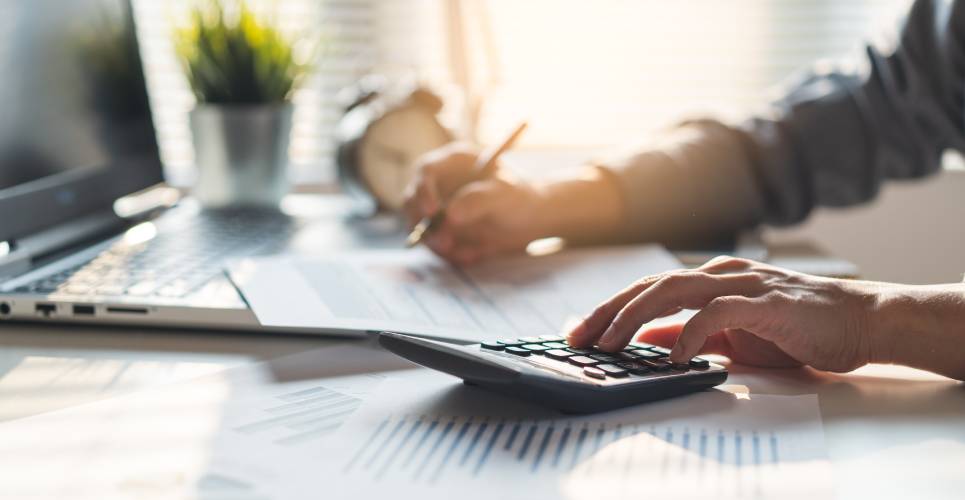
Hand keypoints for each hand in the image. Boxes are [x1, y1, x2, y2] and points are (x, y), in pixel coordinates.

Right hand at [402, 143, 549, 264]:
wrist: (529, 221)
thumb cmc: (519, 199)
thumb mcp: (504, 196)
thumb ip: (478, 201)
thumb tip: (450, 214)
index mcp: (454, 162)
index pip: (426, 170)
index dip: (424, 191)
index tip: (433, 214)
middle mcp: (439, 182)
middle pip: (412, 201)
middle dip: (426, 226)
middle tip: (446, 244)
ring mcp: (437, 206)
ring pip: (421, 227)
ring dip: (439, 245)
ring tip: (471, 253)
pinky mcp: (440, 228)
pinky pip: (433, 244)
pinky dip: (450, 254)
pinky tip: (474, 254)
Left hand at [566, 256, 883, 371]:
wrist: (859, 322)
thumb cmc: (796, 328)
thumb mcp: (732, 335)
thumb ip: (690, 332)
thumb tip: (648, 339)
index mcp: (711, 280)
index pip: (648, 288)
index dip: (611, 307)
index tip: (580, 331)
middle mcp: (721, 274)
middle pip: (651, 285)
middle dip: (609, 310)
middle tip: (578, 337)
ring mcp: (744, 285)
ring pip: (675, 289)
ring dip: (635, 316)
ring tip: (610, 343)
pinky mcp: (768, 303)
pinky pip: (719, 312)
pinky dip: (691, 331)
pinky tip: (674, 355)